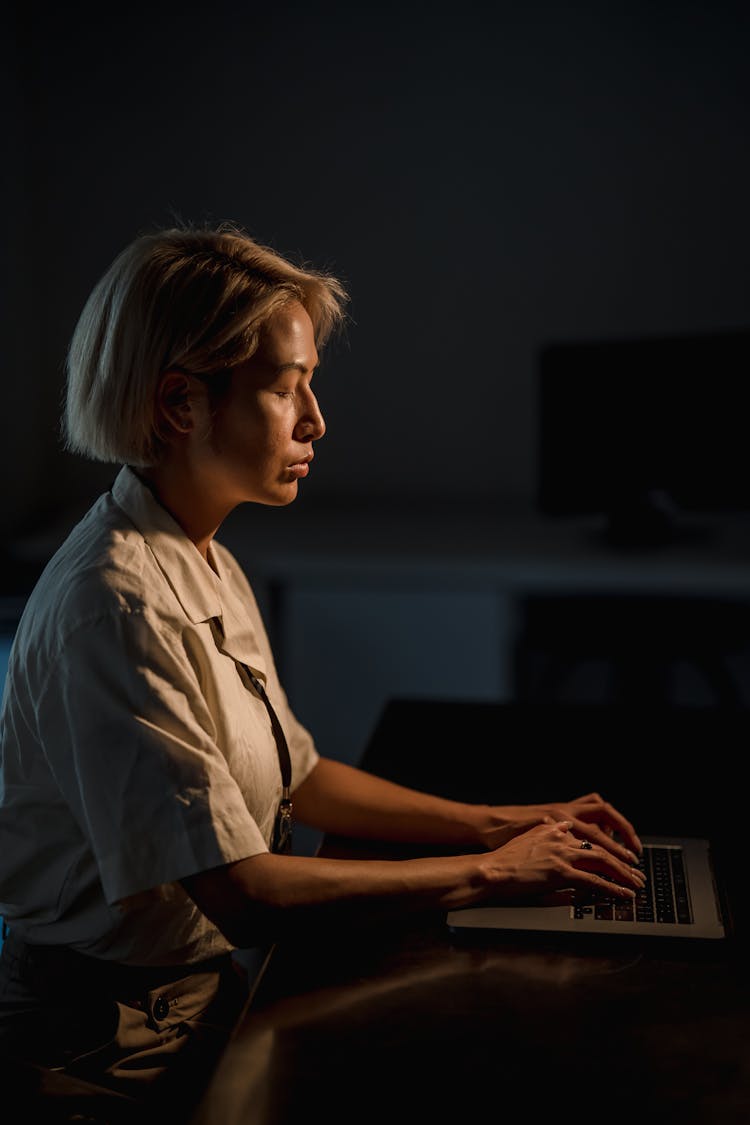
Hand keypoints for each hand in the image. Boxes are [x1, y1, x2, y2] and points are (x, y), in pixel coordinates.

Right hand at [482, 820, 644, 902]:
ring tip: (637, 884)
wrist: (489, 869)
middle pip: (600, 846)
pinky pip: (595, 881)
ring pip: (603, 862)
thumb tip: (564, 829)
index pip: (587, 834)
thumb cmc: (502, 859)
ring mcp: (562, 855)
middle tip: (636, 872)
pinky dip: (613, 889)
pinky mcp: (561, 873)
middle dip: (621, 860)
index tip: (618, 855)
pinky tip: (624, 895)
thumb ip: (548, 832)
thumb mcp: (527, 837)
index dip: (607, 845)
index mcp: (553, 828)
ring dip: (623, 874)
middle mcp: (561, 837)